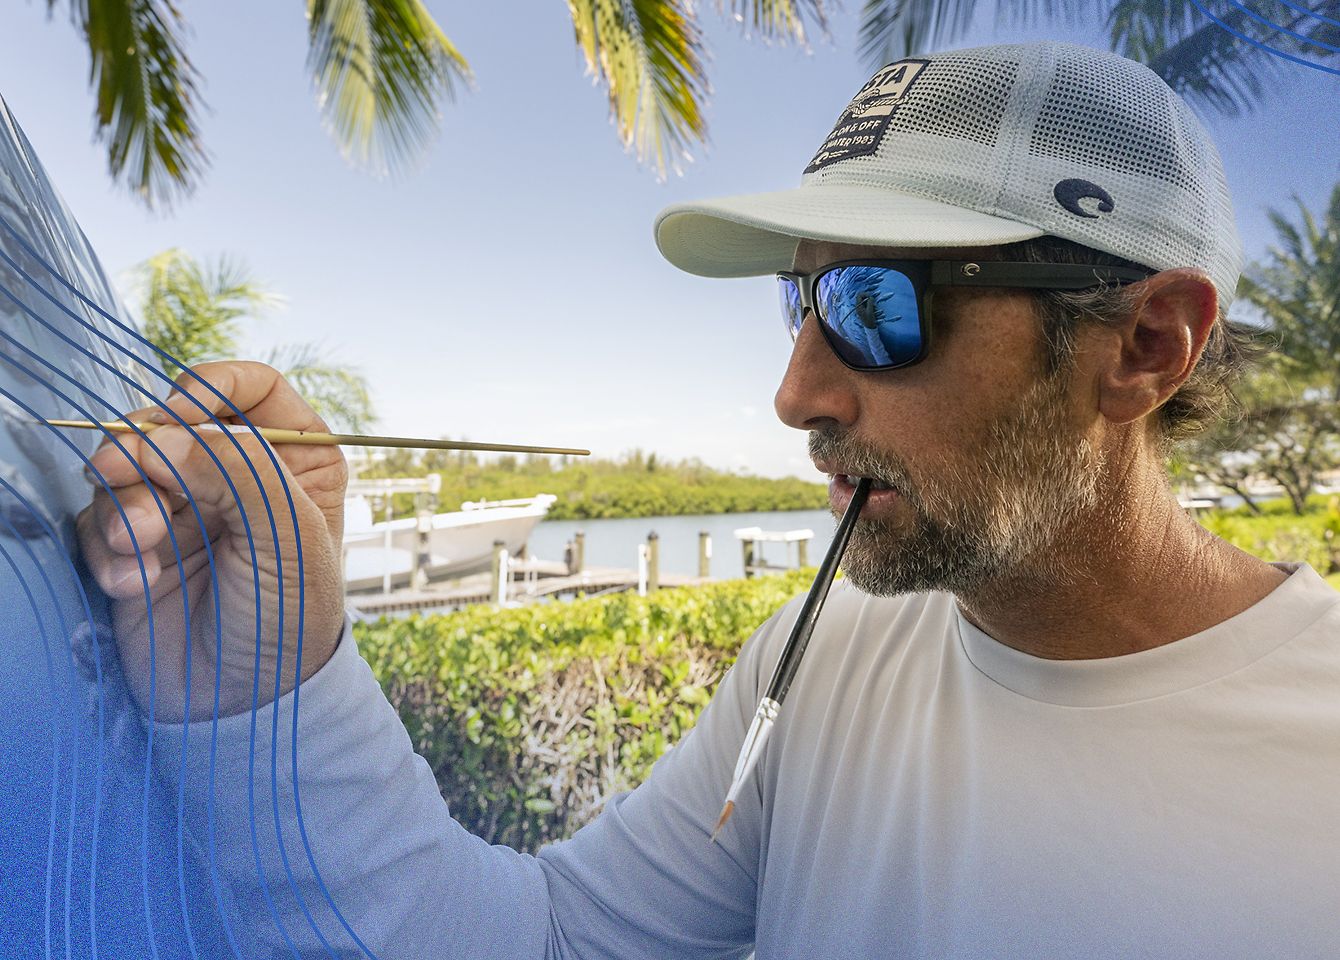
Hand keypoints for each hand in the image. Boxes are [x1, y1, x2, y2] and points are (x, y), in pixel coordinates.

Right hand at [77, 361, 347, 722]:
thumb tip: (166, 433)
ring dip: (124, 504)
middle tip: (130, 482)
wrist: (244, 702)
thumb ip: (238, 471)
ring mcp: (185, 506)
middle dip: (147, 451)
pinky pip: (99, 517)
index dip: (209, 389)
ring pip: (127, 464)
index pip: (251, 387)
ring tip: (140, 548)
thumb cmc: (289, 618)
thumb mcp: (288, 537)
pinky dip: (107, 547)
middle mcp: (238, 474)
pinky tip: (134, 584)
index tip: (178, 416)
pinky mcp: (138, 544)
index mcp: (296, 459)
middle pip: (173, 420)